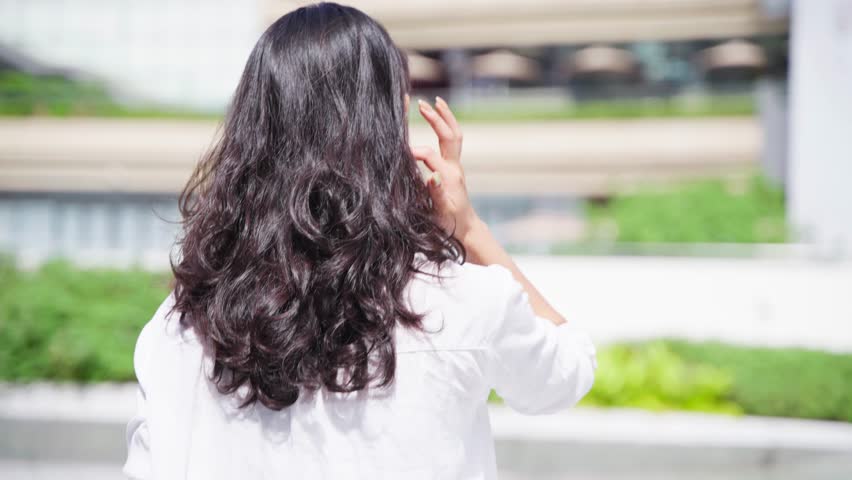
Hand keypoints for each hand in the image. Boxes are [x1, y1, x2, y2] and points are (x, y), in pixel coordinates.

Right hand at [412, 97, 481, 243]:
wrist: (466, 229)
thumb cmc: (450, 224)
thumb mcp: (441, 212)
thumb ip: (437, 194)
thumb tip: (432, 176)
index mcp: (448, 177)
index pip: (430, 156)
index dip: (415, 151)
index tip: (401, 151)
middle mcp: (454, 168)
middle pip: (449, 136)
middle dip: (436, 119)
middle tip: (422, 104)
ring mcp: (456, 166)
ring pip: (454, 135)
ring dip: (445, 117)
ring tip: (436, 101)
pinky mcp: (454, 167)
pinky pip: (453, 140)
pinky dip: (446, 125)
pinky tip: (439, 117)